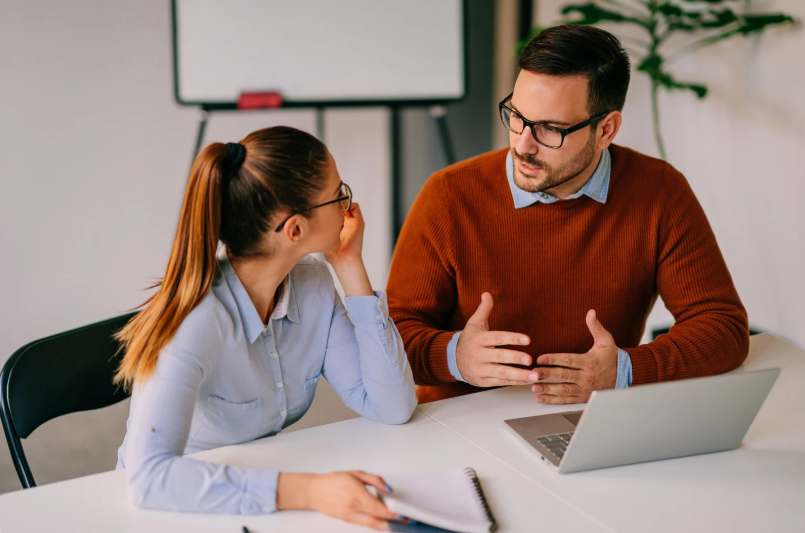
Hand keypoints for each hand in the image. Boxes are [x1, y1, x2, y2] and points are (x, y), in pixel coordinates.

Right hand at [277, 471, 394, 529]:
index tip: (404, 513)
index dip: (393, 513)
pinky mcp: (347, 520)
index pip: (378, 508)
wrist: (313, 491)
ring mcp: (349, 516)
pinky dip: (376, 523)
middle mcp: (352, 507)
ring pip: (372, 525)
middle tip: (407, 520)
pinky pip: (365, 524)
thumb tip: (389, 489)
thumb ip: (375, 480)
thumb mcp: (356, 473)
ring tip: (398, 522)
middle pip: (377, 520)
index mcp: (355, 493)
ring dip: (387, 525)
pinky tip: (384, 521)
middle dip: (394, 522)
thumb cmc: (333, 480)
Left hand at [323, 203, 372, 296]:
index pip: (336, 210)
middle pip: (342, 205)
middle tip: (326, 203)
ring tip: (332, 205)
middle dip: (334, 202)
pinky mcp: (358, 222)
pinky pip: (355, 207)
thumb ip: (318, 230)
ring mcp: (353, 222)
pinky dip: (348, 204)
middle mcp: (348, 223)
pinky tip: (338, 209)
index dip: (328, 206)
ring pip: (348, 204)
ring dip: (341, 202)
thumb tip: (306, 223)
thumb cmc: (334, 254)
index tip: (321, 206)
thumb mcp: (322, 238)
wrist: (343, 260)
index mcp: (340, 226)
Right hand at [456, 292, 537, 386]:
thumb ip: (484, 309)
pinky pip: (501, 382)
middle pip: (499, 356)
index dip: (512, 338)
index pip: (497, 338)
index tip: (528, 340)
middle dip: (515, 358)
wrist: (452, 360)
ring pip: (501, 373)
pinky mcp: (483, 381)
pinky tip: (527, 380)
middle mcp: (479, 355)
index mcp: (479, 339)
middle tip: (530, 359)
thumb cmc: (469, 340)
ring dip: (519, 375)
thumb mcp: (474, 323)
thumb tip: (487, 293)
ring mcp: (481, 369)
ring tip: (535, 376)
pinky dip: (515, 382)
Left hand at [531, 310, 617, 403]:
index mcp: (590, 362)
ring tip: (534, 386)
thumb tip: (591, 312)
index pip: (569, 360)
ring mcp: (584, 389)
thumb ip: (596, 327)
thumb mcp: (606, 340)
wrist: (624, 376)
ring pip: (564, 390)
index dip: (554, 359)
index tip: (541, 358)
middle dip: (547, 374)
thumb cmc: (611, 357)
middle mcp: (586, 377)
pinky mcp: (582, 397)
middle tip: (534, 372)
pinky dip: (553, 400)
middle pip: (564, 375)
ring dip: (548, 389)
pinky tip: (541, 398)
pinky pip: (566, 400)